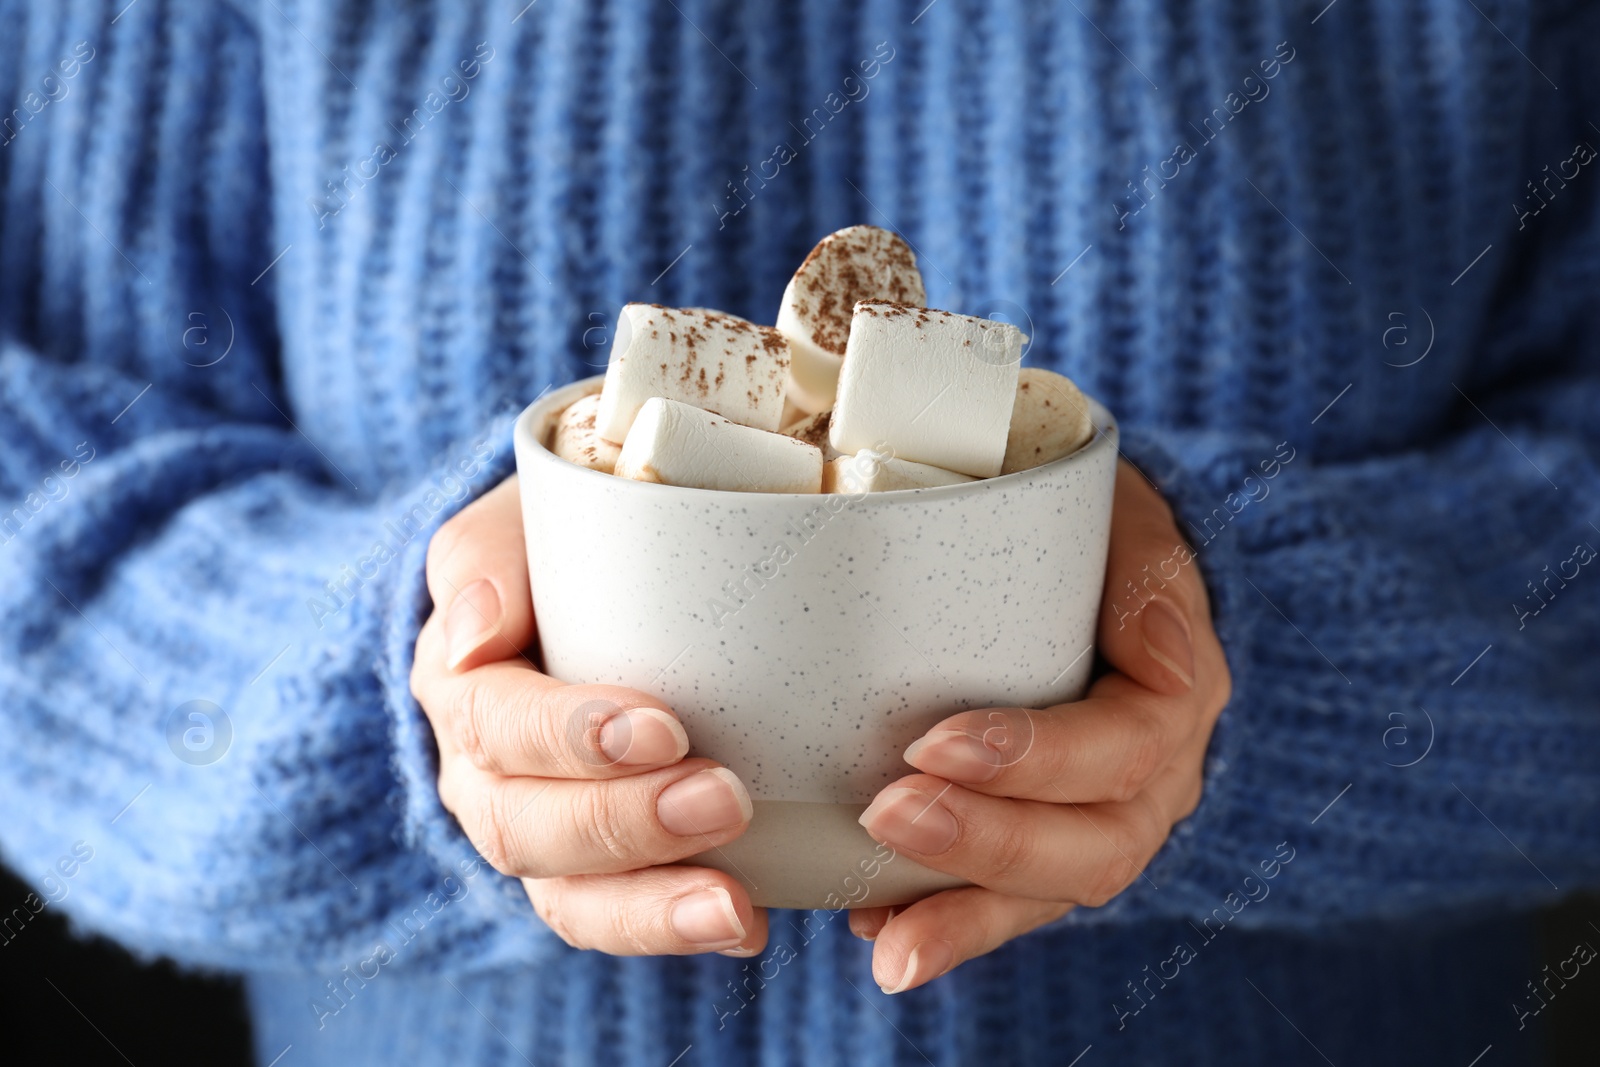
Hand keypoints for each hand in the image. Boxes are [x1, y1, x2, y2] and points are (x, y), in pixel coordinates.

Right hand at [410, 476, 768, 956]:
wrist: (591, 582)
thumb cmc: (566, 544)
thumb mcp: (519, 521)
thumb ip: (485, 555)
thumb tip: (473, 633)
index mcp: (461, 682)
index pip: (494, 724)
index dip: (570, 737)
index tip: (664, 729)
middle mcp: (482, 773)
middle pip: (527, 826)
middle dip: (625, 824)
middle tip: (725, 800)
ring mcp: (534, 830)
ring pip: (566, 896)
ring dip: (650, 907)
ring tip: (733, 909)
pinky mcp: (590, 871)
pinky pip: (614, 918)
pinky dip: (673, 928)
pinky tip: (748, 925)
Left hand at [848, 460, 1230, 991]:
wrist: (1087, 564)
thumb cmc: (1094, 532)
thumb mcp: (1127, 519)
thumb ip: (1148, 569)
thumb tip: (1164, 657)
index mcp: (1179, 694)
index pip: (1125, 745)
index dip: (1037, 758)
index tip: (934, 743)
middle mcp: (1156, 779)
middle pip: (1093, 843)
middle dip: (988, 842)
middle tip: (886, 815)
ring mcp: (1106, 824)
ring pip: (1052, 894)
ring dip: (964, 914)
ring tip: (886, 939)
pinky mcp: (1049, 849)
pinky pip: (1008, 907)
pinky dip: (946, 927)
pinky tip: (877, 934)